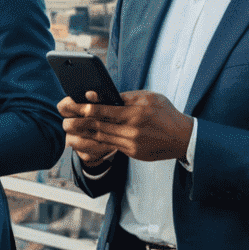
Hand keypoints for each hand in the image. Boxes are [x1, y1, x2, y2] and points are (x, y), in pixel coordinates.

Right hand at [58, 94, 120, 167]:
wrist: (111, 134)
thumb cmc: (105, 115)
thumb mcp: (102, 105)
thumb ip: (96, 99)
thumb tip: (91, 94)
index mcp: (69, 111)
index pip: (62, 107)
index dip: (72, 106)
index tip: (88, 107)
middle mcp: (68, 125)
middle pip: (68, 125)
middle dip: (86, 124)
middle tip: (101, 123)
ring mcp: (73, 140)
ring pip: (77, 142)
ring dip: (94, 140)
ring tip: (110, 136)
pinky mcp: (81, 154)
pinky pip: (87, 155)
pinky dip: (100, 151)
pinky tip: (110, 145)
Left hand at [63, 90, 192, 163]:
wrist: (184, 138)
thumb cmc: (166, 113)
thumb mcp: (148, 97)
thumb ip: (126, 97)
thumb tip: (105, 96)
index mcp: (135, 114)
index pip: (104, 111)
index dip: (86, 109)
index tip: (72, 107)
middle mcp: (132, 132)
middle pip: (99, 127)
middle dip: (79, 124)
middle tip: (63, 121)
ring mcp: (132, 145)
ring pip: (103, 138)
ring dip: (84, 135)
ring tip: (69, 131)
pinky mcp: (134, 153)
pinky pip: (112, 145)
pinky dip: (97, 142)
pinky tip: (86, 138)